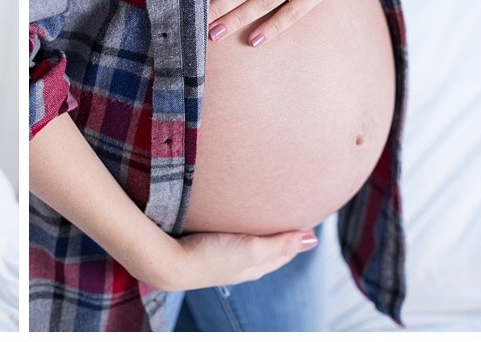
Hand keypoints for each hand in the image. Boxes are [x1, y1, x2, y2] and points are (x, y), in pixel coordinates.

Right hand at [143, 229, 317, 291]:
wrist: (168, 261)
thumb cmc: (210, 257)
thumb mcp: (251, 249)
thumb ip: (280, 244)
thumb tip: (313, 239)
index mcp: (255, 267)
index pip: (284, 252)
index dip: (296, 237)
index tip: (307, 217)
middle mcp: (241, 265)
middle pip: (268, 250)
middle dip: (280, 235)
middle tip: (289, 213)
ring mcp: (222, 258)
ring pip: (248, 244)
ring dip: (259, 232)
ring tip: (263, 213)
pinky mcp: (205, 248)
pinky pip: (230, 239)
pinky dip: (238, 229)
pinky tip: (231, 218)